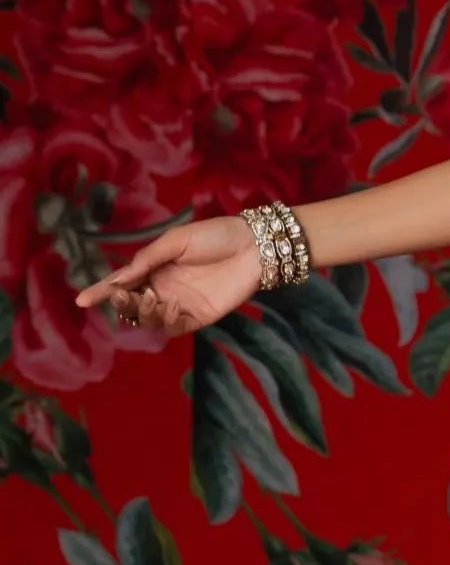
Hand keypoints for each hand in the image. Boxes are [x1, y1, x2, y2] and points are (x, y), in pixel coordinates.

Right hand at [73, 214, 266, 339]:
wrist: (252, 247)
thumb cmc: (214, 236)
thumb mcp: (175, 241)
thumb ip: (147, 260)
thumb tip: (119, 278)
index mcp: (154, 268)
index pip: (122, 283)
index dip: (101, 292)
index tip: (82, 300)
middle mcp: (163, 288)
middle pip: (132, 305)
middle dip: (122, 303)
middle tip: (122, 296)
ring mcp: (181, 304)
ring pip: (150, 320)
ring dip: (143, 313)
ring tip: (151, 298)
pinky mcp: (200, 317)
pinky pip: (175, 327)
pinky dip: (167, 321)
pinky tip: (171, 306)